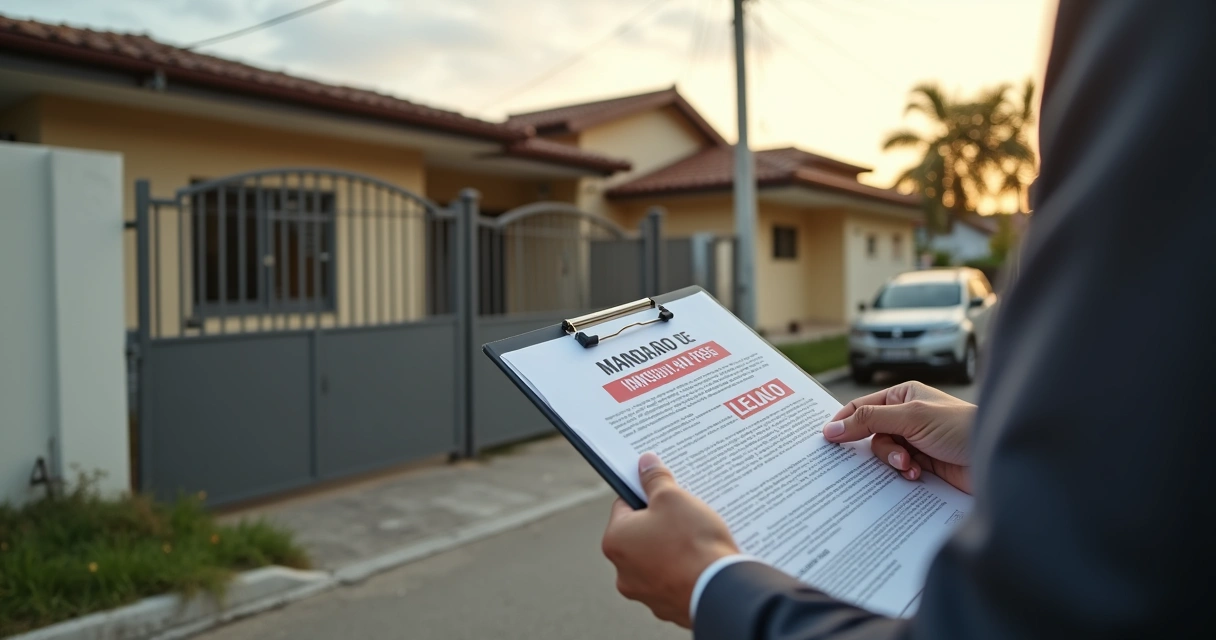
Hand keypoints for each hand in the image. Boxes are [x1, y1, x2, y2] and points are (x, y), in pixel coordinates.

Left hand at [602, 452, 739, 628]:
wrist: (721, 590)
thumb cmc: (692, 541)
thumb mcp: (673, 498)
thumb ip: (655, 479)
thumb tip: (645, 462)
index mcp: (615, 541)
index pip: (625, 506)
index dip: (646, 494)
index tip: (665, 492)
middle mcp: (623, 572)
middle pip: (641, 534)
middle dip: (662, 523)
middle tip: (685, 513)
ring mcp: (646, 593)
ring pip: (658, 559)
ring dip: (673, 547)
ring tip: (698, 538)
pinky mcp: (668, 607)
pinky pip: (675, 580)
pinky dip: (685, 570)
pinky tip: (703, 561)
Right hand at [823, 381, 974, 493]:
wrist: (996, 461)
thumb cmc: (960, 428)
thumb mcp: (911, 417)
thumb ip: (870, 420)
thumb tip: (832, 427)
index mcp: (902, 397)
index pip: (861, 406)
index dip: (844, 422)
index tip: (828, 439)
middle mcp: (907, 418)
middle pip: (870, 435)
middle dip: (880, 448)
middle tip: (896, 456)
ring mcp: (915, 442)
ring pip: (883, 455)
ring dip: (894, 462)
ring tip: (912, 466)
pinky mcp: (923, 464)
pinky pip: (897, 471)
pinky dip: (904, 474)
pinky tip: (918, 475)